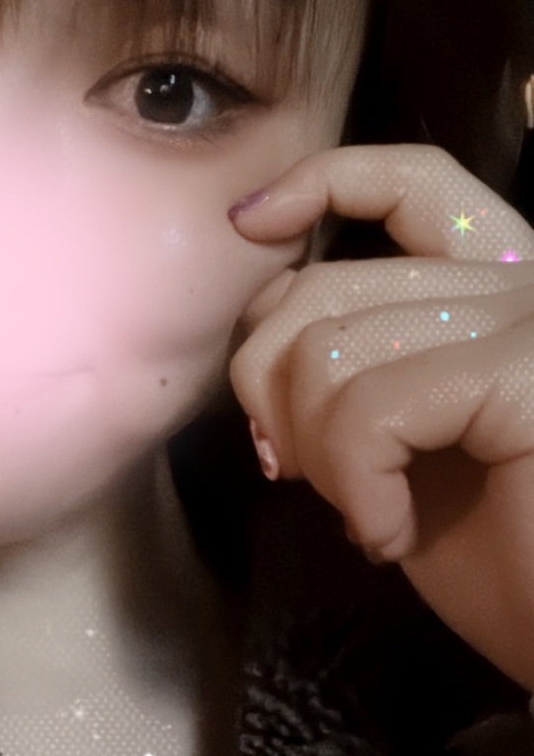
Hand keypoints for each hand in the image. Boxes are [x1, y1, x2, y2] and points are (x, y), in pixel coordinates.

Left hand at [228, 142, 533, 691]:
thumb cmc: (510, 573)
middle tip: (303, 476)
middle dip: (272, 389)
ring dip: (319, 455)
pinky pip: (370, 409)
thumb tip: (261, 326)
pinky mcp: (525, 373)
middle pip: (327, 285)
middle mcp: (527, 287)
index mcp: (504, 290)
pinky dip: (356, 486)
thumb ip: (358, 368)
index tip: (250, 222)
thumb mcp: (407, 453)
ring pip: (329, 349)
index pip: (414, 183)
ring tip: (370, 517)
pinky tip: (390, 538)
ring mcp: (531, 323)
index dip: (323, 182)